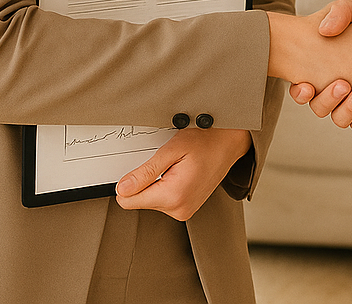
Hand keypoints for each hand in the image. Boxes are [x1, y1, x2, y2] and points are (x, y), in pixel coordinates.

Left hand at [114, 127, 252, 220]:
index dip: (129, 182)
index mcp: (174, 196)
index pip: (128, 201)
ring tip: (176, 166)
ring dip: (158, 182)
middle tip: (166, 163)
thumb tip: (123, 188)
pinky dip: (166, 186)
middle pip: (140, 200)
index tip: (140, 168)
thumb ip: (145, 172)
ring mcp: (184, 211)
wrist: (229, 142)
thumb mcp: (172, 149)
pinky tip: (180, 173)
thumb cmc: (206, 141)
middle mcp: (179, 209)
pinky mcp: (186, 209)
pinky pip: (163, 200)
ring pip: (151, 200)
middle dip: (147, 180)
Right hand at [267, 10, 351, 123]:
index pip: (309, 87)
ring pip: (348, 117)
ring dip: (349, 109)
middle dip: (331, 100)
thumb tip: (324, 30)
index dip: (304, 92)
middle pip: (329, 106)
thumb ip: (344, 10)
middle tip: (340, 84)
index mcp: (341, 62)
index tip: (304, 85)